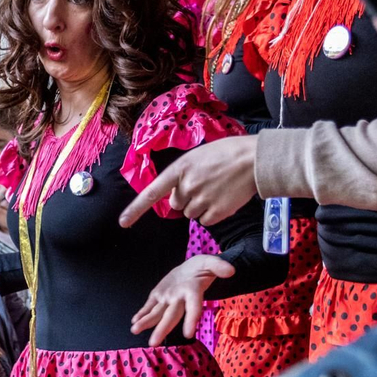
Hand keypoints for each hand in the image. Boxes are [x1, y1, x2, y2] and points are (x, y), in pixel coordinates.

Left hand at [118, 136, 258, 227]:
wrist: (253, 159)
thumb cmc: (226, 153)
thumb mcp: (197, 157)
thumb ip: (183, 175)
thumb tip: (175, 197)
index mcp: (179, 169)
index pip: (152, 192)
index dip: (136, 209)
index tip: (123, 223)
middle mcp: (187, 186)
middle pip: (176, 205)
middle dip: (185, 198)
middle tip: (204, 185)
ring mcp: (202, 200)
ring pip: (191, 214)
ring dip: (200, 206)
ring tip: (216, 189)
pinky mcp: (217, 212)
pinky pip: (206, 221)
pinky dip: (213, 214)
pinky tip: (223, 199)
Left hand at [130, 254, 234, 345]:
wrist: (192, 270)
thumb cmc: (203, 268)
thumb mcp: (211, 262)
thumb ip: (219, 265)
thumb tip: (231, 271)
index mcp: (194, 292)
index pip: (194, 307)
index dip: (191, 319)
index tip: (188, 334)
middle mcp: (180, 299)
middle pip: (171, 316)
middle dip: (162, 329)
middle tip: (153, 343)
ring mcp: (168, 298)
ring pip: (157, 313)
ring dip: (146, 322)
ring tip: (134, 330)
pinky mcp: (159, 294)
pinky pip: (150, 306)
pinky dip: (142, 313)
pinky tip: (134, 321)